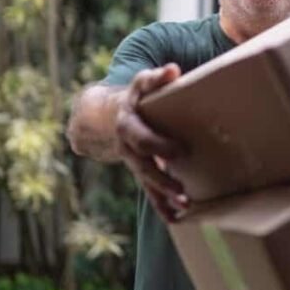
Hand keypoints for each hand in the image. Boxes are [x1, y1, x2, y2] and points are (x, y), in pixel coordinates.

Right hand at [116, 63, 187, 221]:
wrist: (106, 115)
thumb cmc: (136, 97)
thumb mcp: (142, 84)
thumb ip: (156, 78)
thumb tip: (172, 70)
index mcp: (128, 124)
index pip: (143, 137)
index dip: (159, 145)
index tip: (180, 153)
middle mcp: (127, 146)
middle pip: (144, 166)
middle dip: (162, 179)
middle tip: (182, 191)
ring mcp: (133, 161)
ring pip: (147, 181)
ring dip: (164, 197)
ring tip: (183, 208)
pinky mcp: (140, 171)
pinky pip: (149, 191)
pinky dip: (161, 206)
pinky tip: (175, 219)